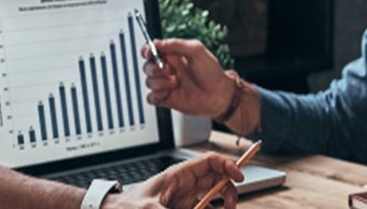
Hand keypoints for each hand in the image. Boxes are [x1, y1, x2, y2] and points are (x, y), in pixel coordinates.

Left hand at [103, 153, 243, 208]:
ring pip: (213, 199)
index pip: (210, 162)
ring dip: (221, 206)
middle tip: (230, 206)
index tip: (239, 177)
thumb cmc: (127, 206)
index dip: (227, 165)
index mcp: (179, 174)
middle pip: (217, 181)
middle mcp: (186, 185)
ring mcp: (186, 200)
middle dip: (228, 191)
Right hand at [141, 39, 233, 117]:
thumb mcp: (197, 51)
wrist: (219, 95)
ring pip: (148, 82)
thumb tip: (157, 42)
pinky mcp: (166, 99)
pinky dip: (156, 96)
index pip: (151, 50)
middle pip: (147, 66)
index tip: (150, 52)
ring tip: (176, 83)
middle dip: (155, 68)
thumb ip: (176, 44)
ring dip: (160, 83)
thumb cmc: (211, 72)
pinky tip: (168, 93)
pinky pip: (151, 98)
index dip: (146, 50)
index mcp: (173, 55)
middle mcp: (168, 69)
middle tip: (169, 70)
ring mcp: (166, 84)